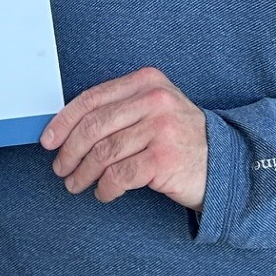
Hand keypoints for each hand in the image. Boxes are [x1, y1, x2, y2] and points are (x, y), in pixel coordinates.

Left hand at [41, 66, 207, 208]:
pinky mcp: (163, 159)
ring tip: (76, 184)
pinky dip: (105, 188)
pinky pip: (119, 175)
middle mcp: (154, 100)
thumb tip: (69, 128)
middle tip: (60, 168)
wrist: (226, 162)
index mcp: (146, 82)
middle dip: (70, 151)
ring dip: (83, 173)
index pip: (92, 99)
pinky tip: (104, 193)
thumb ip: (120, 110)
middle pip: (94, 126)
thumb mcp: (154, 110)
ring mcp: (160, 129)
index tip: (48, 139)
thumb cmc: (181, 138)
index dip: (64, 121)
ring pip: (103, 152)